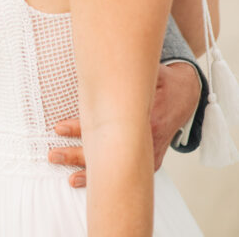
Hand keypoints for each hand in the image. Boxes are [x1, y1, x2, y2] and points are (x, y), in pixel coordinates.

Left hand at [50, 61, 200, 185]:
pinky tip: (87, 182)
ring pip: (116, 167)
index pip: (104, 123)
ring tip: (67, 177)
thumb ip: (124, 68)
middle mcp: (144, 137)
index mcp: (142, 114)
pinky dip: (108, 178)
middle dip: (77, 154)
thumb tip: (94, 55)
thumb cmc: (160, 78)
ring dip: (89, 171)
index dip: (80, 126)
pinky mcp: (152, 159)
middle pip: (106, 150)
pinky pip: (128, 172)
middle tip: (52, 155)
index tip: (58, 127)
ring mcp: (149, 152)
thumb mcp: (146, 69)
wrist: (186, 94)